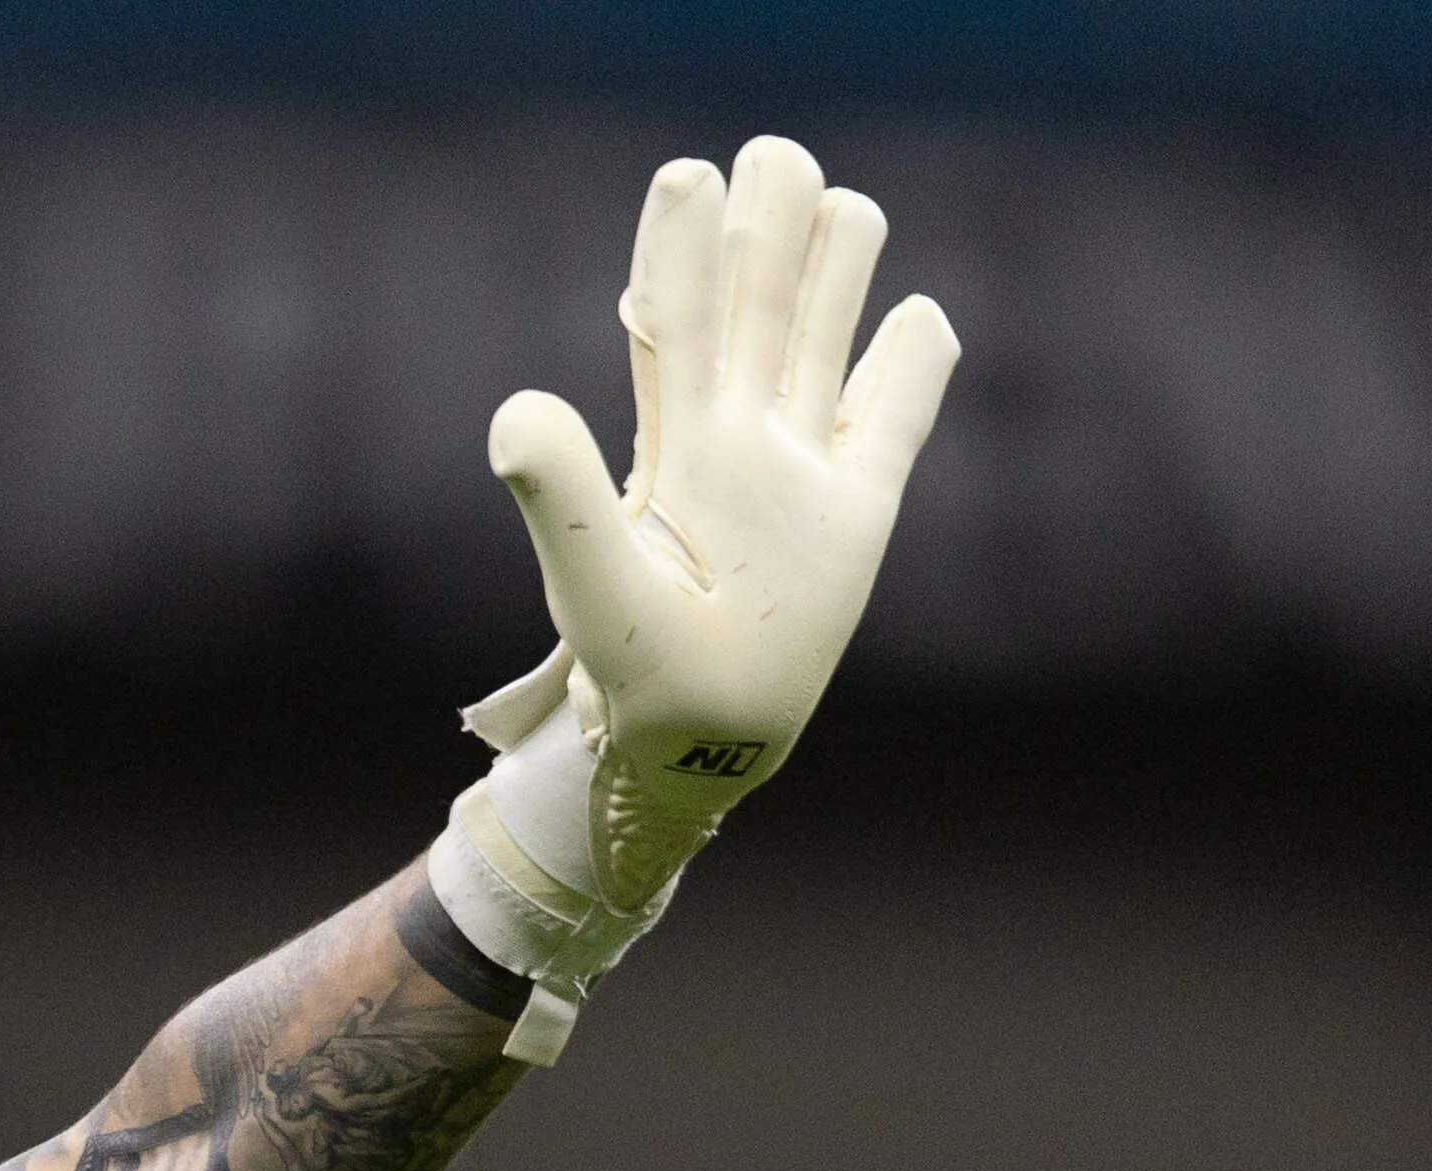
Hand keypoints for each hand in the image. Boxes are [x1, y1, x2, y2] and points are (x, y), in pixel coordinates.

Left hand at [433, 138, 955, 1037]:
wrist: (695, 752)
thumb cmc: (637, 684)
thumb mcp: (596, 592)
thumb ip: (564, 500)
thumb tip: (512, 411)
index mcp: (678, 444)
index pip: (676, 322)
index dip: (680, 251)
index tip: (687, 178)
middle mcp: (738, 437)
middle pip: (756, 305)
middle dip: (767, 229)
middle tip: (774, 157)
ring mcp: (802, 469)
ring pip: (822, 340)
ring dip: (834, 270)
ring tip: (840, 204)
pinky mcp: (859, 513)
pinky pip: (896, 418)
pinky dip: (914, 366)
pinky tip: (919, 322)